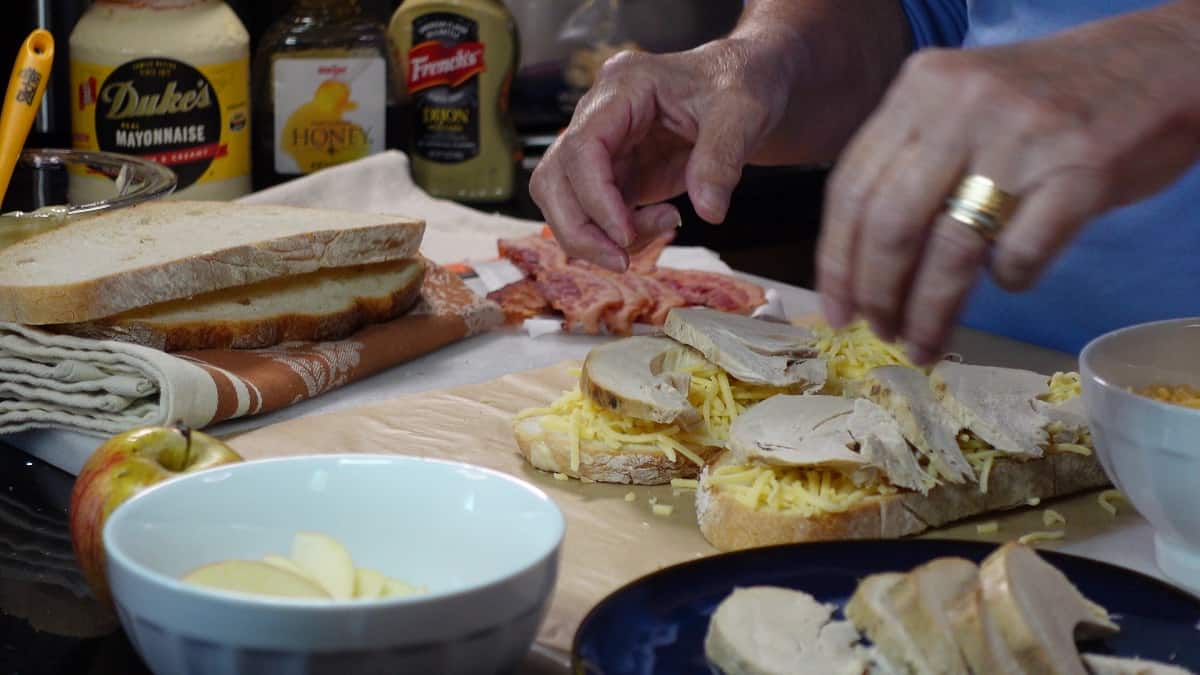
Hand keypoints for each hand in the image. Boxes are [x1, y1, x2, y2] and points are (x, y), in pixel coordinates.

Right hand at [529, 37, 793, 270]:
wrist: (750, 84)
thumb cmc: (742, 83)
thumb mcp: (743, 114)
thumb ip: (723, 160)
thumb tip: (709, 212)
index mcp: (623, 86)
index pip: (581, 146)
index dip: (595, 197)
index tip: (626, 235)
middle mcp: (600, 115)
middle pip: (554, 178)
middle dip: (581, 229)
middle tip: (622, 260)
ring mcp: (604, 146)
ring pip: (564, 201)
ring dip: (595, 236)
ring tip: (657, 231)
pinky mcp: (616, 173)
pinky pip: (597, 213)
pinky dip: (621, 233)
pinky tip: (664, 221)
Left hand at [816, 3, 1199, 361]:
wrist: (1159, 63)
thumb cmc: (1049, 98)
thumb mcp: (964, 104)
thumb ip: (913, 161)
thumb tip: (862, 262)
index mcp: (922, 87)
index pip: (852, 188)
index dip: (836, 261)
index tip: (836, 311)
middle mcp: (964, 105)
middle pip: (890, 224)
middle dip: (878, 295)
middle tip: (881, 333)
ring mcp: (1023, 137)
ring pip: (950, 250)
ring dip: (930, 312)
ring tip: (924, 344)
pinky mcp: (1082, 169)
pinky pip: (1022, 252)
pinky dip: (1009, 281)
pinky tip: (1010, 283)